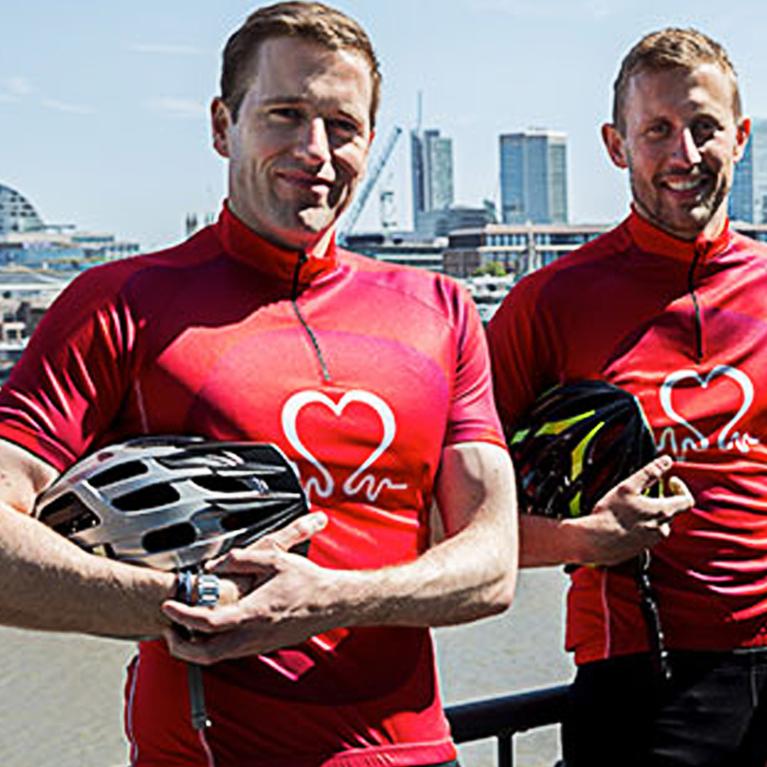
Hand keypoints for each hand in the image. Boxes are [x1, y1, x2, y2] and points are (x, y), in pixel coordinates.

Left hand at [162, 512, 333, 663]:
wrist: (332, 603)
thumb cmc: (307, 582)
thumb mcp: (275, 559)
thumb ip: (242, 559)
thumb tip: (216, 564)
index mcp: (253, 612)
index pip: (208, 622)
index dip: (183, 616)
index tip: (169, 606)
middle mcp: (253, 634)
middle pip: (204, 654)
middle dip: (179, 645)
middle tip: (168, 628)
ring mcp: (258, 644)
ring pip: (216, 657)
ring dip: (194, 646)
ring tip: (184, 627)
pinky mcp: (263, 647)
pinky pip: (230, 653)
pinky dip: (213, 645)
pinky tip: (211, 628)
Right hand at [566, 455, 692, 566]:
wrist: (595, 542)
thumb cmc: (610, 515)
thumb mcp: (628, 487)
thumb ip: (650, 472)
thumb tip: (666, 461)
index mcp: (663, 512)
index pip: (687, 500)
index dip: (681, 487)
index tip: (670, 480)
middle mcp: (661, 529)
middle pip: (671, 511)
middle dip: (660, 499)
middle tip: (643, 493)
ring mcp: (652, 542)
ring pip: (658, 524)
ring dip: (649, 513)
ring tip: (629, 508)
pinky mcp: (641, 550)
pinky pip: (646, 535)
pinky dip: (639, 526)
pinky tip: (622, 522)